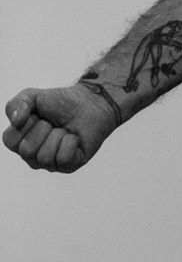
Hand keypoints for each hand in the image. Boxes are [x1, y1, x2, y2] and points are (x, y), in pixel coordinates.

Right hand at [3, 85, 118, 173]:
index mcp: (21, 142)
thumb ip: (17, 104)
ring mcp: (51, 163)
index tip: (38, 115)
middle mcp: (33, 157)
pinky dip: (71, 142)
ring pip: (45, 156)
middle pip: (27, 150)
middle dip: (43, 129)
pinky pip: (63, 158)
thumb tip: (16, 121)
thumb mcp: (33, 96)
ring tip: (65, 129)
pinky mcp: (69, 165)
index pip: (10, 140)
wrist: (91, 101)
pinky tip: (75, 137)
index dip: (26, 123)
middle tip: (54, 123)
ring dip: (59, 135)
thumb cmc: (62, 102)